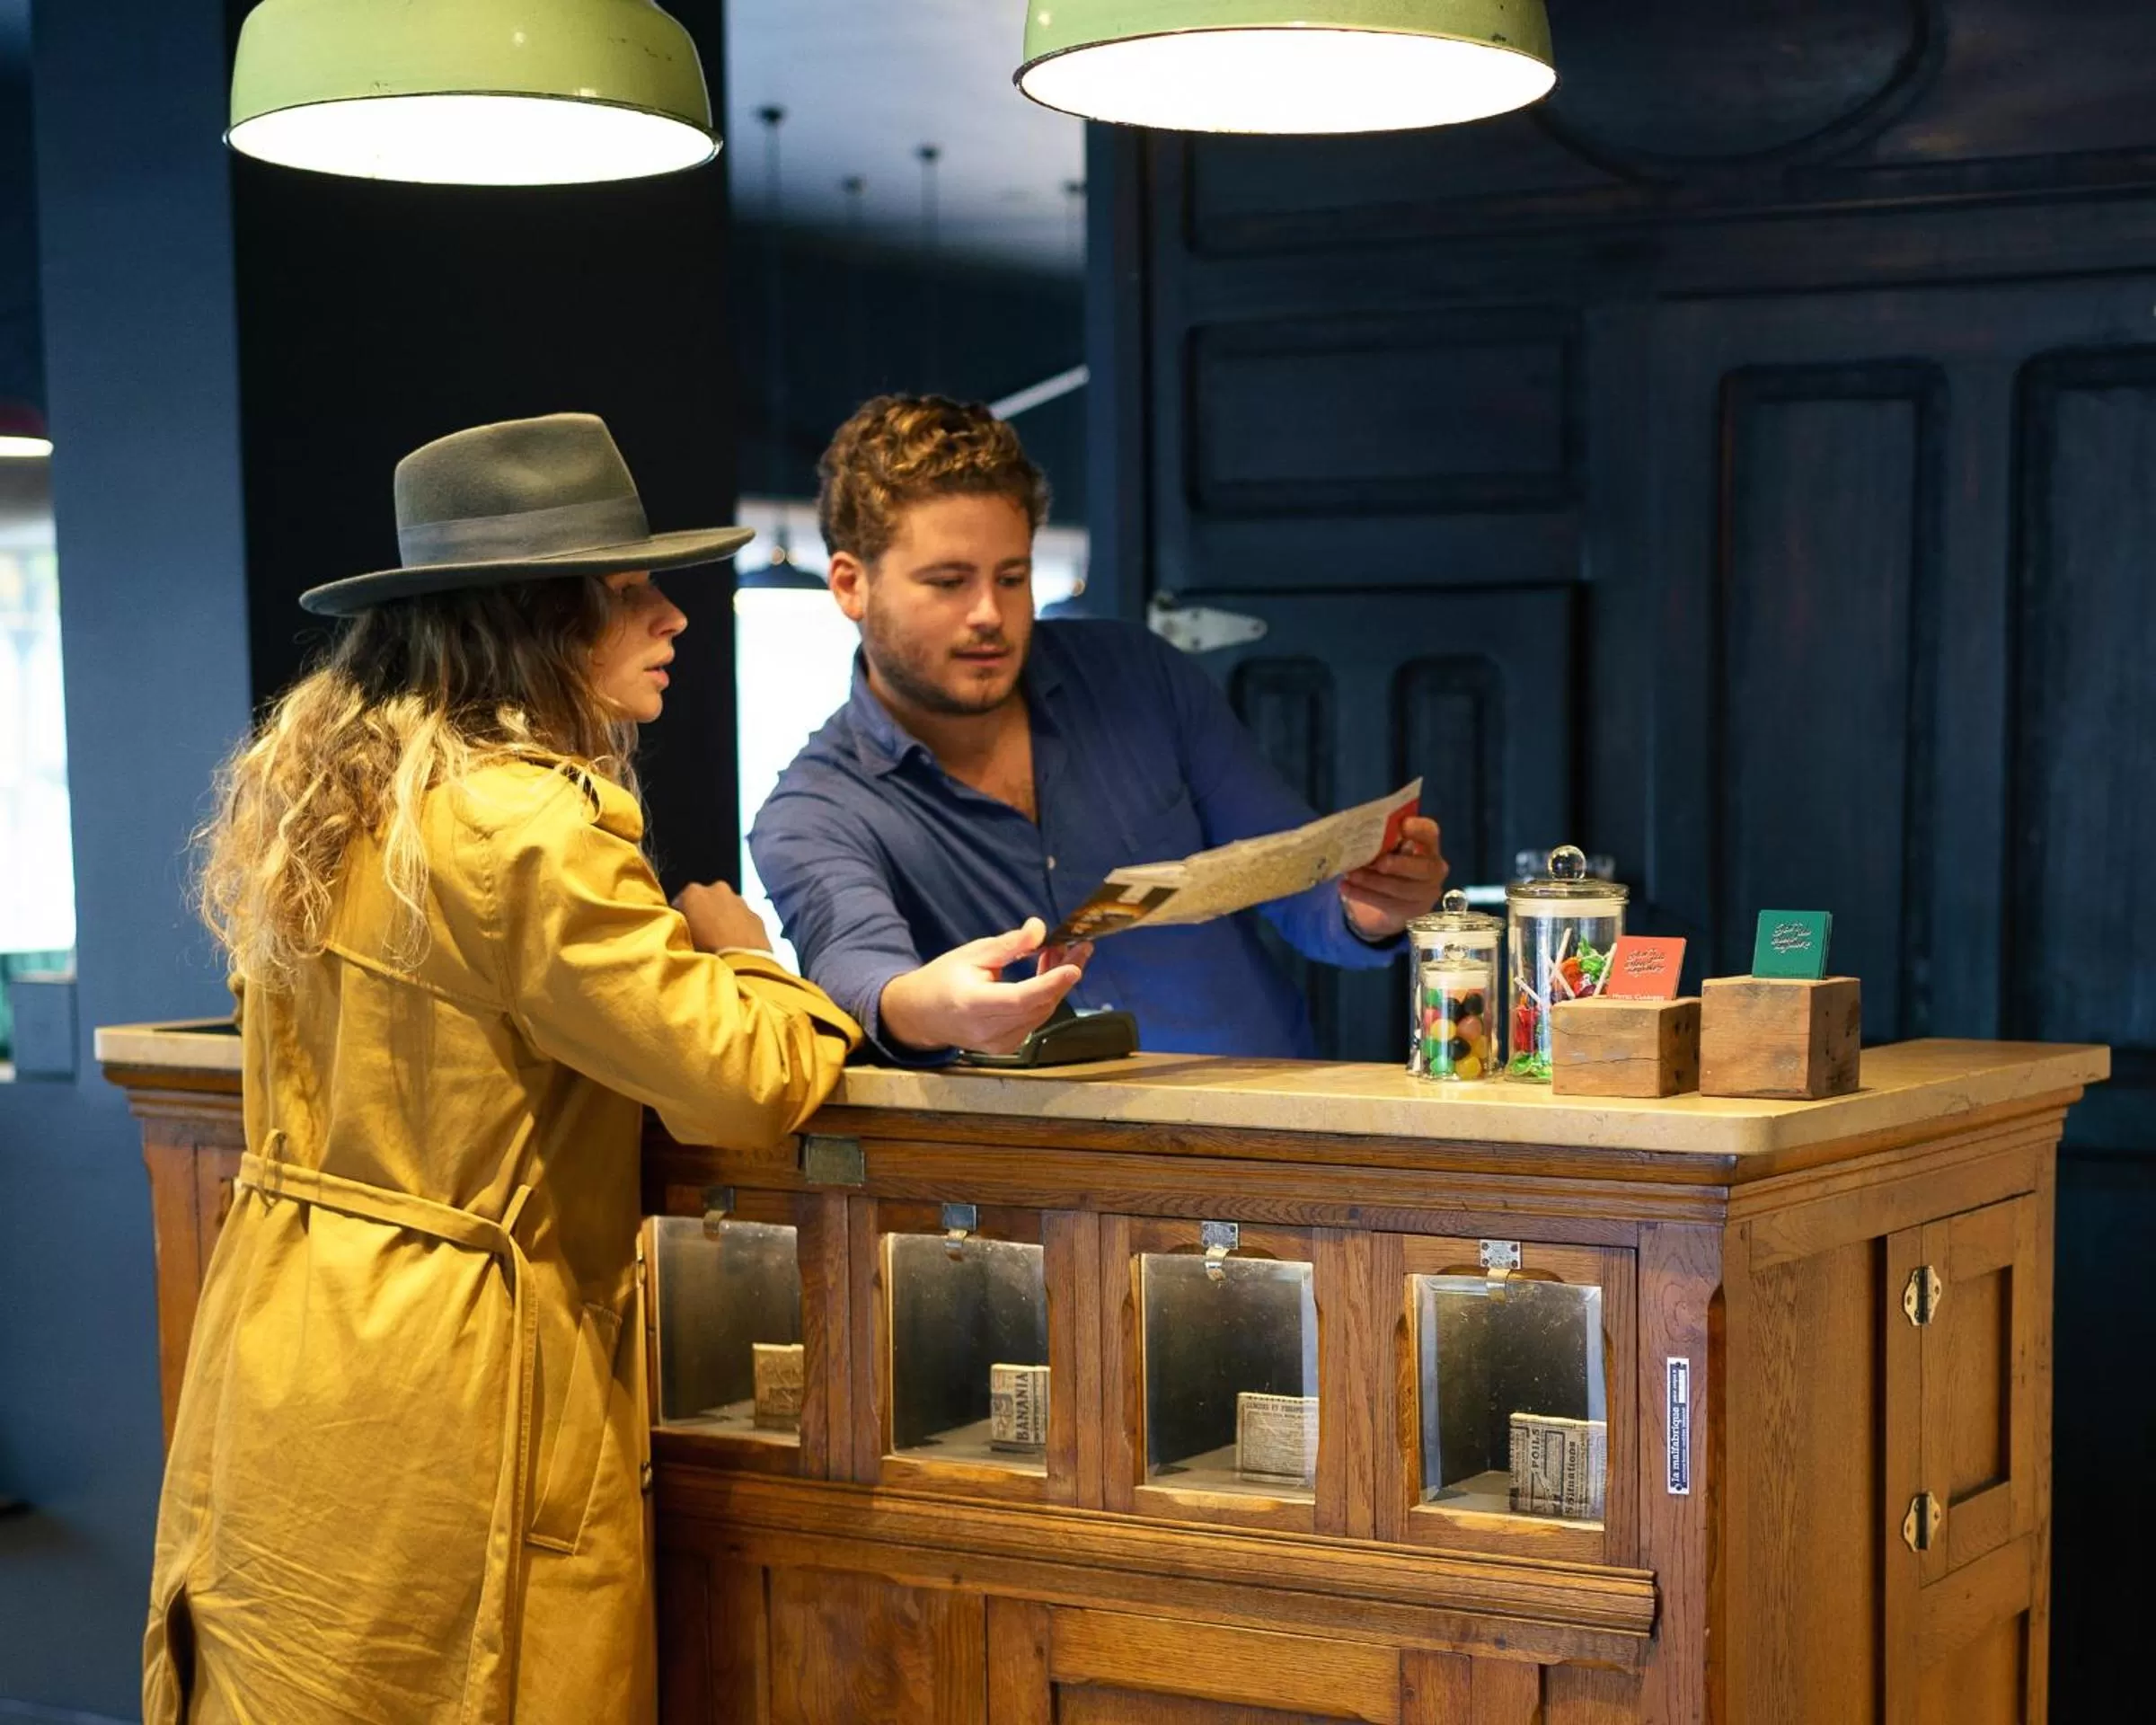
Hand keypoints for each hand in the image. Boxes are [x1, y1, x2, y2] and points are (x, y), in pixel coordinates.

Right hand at [672, 881, 772, 954]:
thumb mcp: (681, 938)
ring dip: (724, 919)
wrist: (742, 964)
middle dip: (705, 913)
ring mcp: (741, 901)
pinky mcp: (757, 915)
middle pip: (707, 900)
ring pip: (728, 907)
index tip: (682, 932)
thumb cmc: (704, 951)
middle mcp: (718, 889)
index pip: (681, 901)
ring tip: (721, 942)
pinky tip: (737, 945)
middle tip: (702, 936)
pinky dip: (740, 927)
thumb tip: (683, 927)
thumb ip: (681, 926)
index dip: (681, 917)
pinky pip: (744, 919)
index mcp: (693, 892)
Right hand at [879, 918, 1085, 1054]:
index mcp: (974, 1005)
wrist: (921, 1014)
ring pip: (1041, 1014)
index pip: (1020, 998)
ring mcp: (999, 1044)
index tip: (1075, 966)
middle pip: (1037, 1005)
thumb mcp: (973, 953)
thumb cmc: (944, 978)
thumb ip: (1009, 945)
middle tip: (1076, 948)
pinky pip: (1034, 1021)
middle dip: (1062, 976)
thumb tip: (1039, 929)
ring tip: (1058, 955)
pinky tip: (1046, 976)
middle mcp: (989, 1031)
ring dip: (1055, 985)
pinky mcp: (1005, 1047)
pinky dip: (1045, 998)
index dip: (1050, 983)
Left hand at [1340, 816, 1449, 940]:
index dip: (1419, 829)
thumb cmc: (1390, 862)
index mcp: (1429, 846)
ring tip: (1351, 874)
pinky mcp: (1411, 911)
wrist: (1395, 901)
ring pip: (1401, 888)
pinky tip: (1346, 887)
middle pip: (1423, 867)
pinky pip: (1386, 903)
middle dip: (1399, 865)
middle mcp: (1434, 869)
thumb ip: (1385, 842)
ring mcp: (1425, 893)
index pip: (1430, 833)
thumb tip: (1361, 835)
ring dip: (1373, 881)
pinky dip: (1363, 895)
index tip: (1402, 824)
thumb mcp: (1390, 849)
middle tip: (1378, 862)